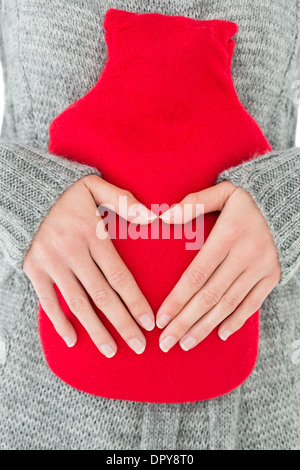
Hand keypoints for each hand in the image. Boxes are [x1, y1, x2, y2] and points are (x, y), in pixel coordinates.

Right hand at [23, 175, 155, 356]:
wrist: (23, 191)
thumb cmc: (65, 192)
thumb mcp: (95, 187)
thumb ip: (124, 201)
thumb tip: (152, 217)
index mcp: (90, 234)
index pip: (119, 275)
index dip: (135, 301)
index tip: (149, 322)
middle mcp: (71, 252)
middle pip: (102, 296)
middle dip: (122, 323)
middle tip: (139, 346)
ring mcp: (51, 264)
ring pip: (77, 304)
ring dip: (96, 330)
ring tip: (111, 351)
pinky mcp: (34, 270)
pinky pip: (48, 302)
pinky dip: (60, 323)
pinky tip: (73, 340)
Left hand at [156, 181, 280, 351]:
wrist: (289, 203)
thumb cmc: (249, 199)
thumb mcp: (223, 192)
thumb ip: (194, 203)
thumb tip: (165, 217)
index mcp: (228, 236)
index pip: (196, 275)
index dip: (177, 299)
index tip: (160, 319)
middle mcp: (244, 256)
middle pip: (209, 296)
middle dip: (185, 322)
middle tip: (166, 342)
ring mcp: (260, 268)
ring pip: (229, 304)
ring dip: (206, 327)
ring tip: (186, 344)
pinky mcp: (271, 276)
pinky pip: (253, 303)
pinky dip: (237, 321)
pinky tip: (220, 335)